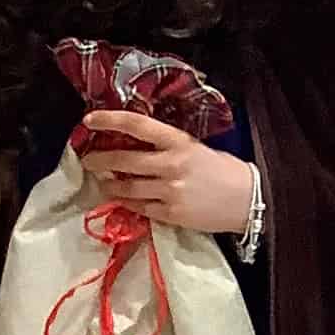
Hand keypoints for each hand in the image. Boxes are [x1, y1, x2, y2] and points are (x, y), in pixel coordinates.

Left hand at [79, 111, 256, 234]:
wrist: (247, 199)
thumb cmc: (223, 170)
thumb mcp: (195, 148)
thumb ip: (167, 147)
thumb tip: (134, 146)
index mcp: (179, 142)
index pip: (137, 125)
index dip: (110, 120)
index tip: (89, 120)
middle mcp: (171, 165)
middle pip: (124, 160)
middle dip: (99, 159)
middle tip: (87, 160)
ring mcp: (169, 191)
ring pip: (126, 187)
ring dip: (109, 184)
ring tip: (102, 182)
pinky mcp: (170, 214)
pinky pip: (139, 207)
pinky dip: (127, 203)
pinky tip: (122, 200)